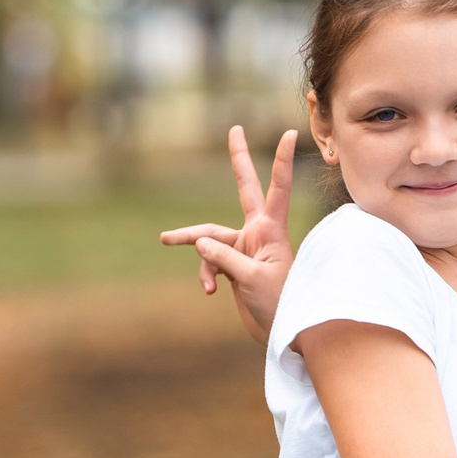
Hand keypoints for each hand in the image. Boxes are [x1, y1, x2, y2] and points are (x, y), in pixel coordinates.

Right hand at [161, 127, 297, 344]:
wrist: (281, 330)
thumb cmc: (279, 302)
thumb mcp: (251, 279)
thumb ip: (224, 257)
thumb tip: (199, 240)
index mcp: (270, 230)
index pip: (278, 188)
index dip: (281, 161)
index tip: (291, 132)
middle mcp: (258, 231)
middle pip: (244, 188)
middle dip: (238, 160)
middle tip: (234, 128)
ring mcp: (244, 246)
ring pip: (210, 235)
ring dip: (194, 246)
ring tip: (165, 239)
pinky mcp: (233, 263)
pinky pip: (209, 261)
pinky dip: (205, 274)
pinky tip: (209, 291)